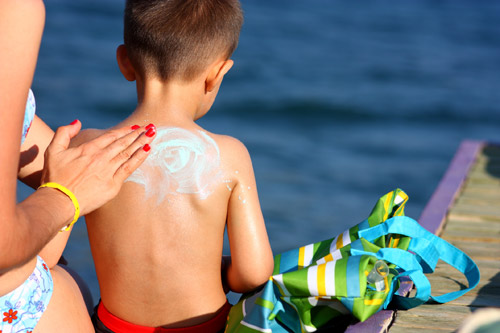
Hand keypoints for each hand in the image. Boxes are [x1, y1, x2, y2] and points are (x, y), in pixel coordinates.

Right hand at [40, 120, 155, 217]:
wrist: (59, 201)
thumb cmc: (54, 178)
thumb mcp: (53, 151)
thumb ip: (63, 133)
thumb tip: (77, 122)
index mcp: (88, 149)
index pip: (111, 136)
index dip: (125, 131)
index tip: (135, 127)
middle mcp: (101, 157)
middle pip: (123, 142)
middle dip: (138, 134)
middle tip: (151, 127)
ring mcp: (108, 170)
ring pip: (128, 153)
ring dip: (142, 142)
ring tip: (153, 134)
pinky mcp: (113, 184)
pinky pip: (129, 168)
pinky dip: (139, 158)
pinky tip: (147, 151)